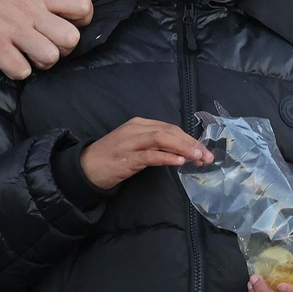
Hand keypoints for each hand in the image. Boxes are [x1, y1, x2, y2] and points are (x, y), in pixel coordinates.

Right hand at [0, 0, 92, 79]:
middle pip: (71, 38)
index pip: (82, 4)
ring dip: (41, 62)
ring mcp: (13, 31)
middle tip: (49, 46)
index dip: (83, 19)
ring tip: (29, 56)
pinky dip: (17, 71)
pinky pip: (20, 70)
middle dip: (64, 47)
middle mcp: (31, 13)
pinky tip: (10, 62)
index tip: (71, 23)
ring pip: (49, 57)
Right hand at [78, 117, 212, 189]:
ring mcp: (131, 142)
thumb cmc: (112, 157)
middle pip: (170, 131)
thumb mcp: (135, 146)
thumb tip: (181, 152)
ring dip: (183, 148)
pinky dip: (167, 157)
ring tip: (198, 158)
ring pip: (162, 139)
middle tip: (207, 156)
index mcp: (140, 123)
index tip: (203, 151)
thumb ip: (155, 145)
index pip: (170, 128)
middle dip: (191, 143)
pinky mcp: (127, 158)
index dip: (189, 138)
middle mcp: (136, 128)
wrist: (85, 167)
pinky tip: (179, 162)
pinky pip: (151, 155)